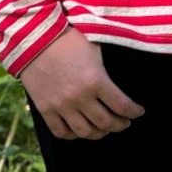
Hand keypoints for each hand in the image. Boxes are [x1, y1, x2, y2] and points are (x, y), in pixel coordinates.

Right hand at [19, 26, 144, 140]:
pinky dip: (73, 135)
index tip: (138, 112)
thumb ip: (106, 65)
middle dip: (120, 124)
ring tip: (104, 128)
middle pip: (107, 123)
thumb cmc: (66, 37)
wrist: (32, 37)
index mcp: (96, 80)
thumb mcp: (92, 45)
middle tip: (124, 121)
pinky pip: (61, 132)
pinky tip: (79, 129)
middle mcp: (80, 97)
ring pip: (86, 132)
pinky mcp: (45, 109)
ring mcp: (62, 106)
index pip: (122, 106)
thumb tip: (119, 73)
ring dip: (100, 133)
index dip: (134, 112)